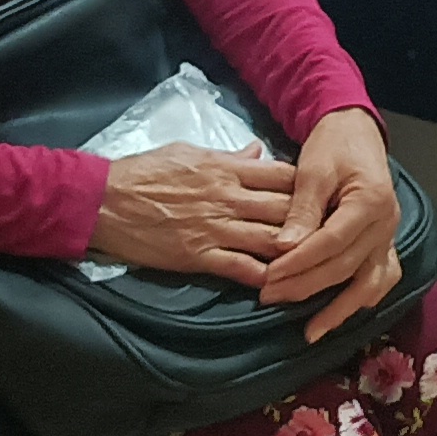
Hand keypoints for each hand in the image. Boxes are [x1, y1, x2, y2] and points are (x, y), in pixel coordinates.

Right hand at [90, 142, 302, 285]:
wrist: (102, 200)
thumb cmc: (142, 172)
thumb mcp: (188, 150)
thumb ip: (228, 155)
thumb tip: (258, 151)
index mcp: (226, 168)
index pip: (282, 174)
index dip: (307, 186)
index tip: (322, 196)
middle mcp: (228, 197)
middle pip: (287, 208)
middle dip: (312, 221)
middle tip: (334, 233)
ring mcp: (216, 228)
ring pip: (272, 240)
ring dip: (297, 253)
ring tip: (319, 263)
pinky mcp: (200, 255)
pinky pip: (242, 269)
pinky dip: (265, 278)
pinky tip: (283, 285)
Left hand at [257, 108, 404, 341]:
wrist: (357, 132)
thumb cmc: (334, 145)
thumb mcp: (314, 168)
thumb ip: (302, 209)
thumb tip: (285, 247)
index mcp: (371, 201)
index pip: (332, 242)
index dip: (299, 262)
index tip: (269, 276)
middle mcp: (386, 224)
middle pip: (346, 267)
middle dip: (306, 286)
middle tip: (270, 297)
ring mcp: (389, 237)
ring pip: (369, 283)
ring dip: (339, 309)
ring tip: (311, 330)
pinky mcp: (384, 243)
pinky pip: (379, 279)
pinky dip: (362, 299)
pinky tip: (340, 314)